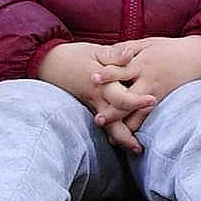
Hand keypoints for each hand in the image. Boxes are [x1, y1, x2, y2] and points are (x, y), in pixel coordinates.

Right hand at [37, 42, 156, 150]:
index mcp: (100, 84)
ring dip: (120, 139)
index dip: (137, 101)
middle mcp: (96, 99)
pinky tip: (123, 140)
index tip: (152, 101)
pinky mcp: (89, 106)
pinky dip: (112, 132)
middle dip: (127, 135)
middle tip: (141, 146)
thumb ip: (114, 55)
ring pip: (106, 127)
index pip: (120, 97)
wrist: (48, 62)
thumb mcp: (96, 51)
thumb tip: (130, 54)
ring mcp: (91, 105)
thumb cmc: (74, 55)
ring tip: (136, 149)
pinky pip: (102, 123)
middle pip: (112, 123)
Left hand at [91, 36, 200, 130]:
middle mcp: (148, 80)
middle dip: (113, 110)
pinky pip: (149, 117)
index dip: (108, 74)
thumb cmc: (168, 48)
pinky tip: (127, 137)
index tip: (93, 78)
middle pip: (128, 97)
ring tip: (111, 137)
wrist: (197, 57)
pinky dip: (138, 127)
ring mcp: (156, 93)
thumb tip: (105, 56)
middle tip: (98, 120)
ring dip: (124, 126)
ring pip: (138, 113)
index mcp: (141, 63)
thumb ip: (125, 49)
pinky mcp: (163, 102)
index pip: (122, 69)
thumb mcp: (146, 43)